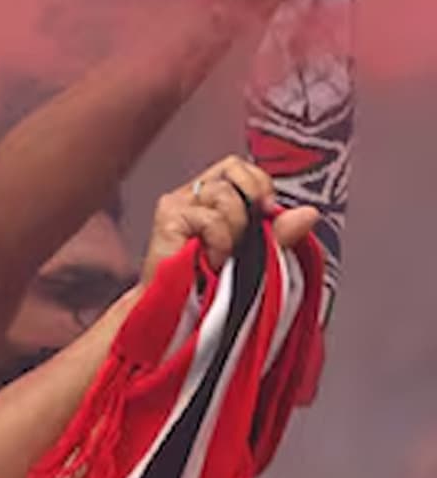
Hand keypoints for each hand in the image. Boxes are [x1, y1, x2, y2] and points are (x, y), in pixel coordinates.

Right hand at [140, 155, 317, 280]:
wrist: (181, 309)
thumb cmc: (215, 282)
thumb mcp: (258, 254)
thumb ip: (281, 231)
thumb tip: (309, 213)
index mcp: (212, 196)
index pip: (239, 167)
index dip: (258, 184)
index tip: (264, 214)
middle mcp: (193, 194)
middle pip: (234, 171)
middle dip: (250, 205)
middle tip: (243, 238)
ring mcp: (178, 202)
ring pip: (225, 194)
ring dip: (235, 230)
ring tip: (222, 255)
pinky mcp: (168, 216)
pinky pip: (212, 219)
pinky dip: (220, 244)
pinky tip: (210, 260)